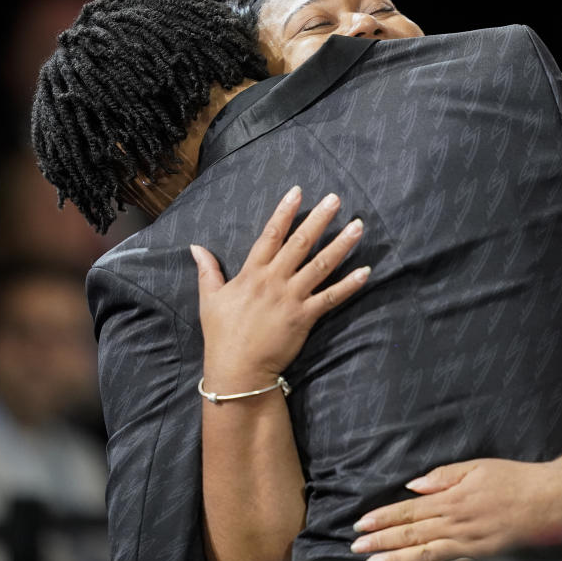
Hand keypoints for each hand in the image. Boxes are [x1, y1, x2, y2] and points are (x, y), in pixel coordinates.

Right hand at [191, 185, 368, 388]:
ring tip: (358, 227)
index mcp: (252, 273)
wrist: (238, 369)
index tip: (298, 191)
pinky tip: (366, 271)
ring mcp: (291, 298)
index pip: (270, 235)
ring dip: (341, 245)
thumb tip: (195, 246)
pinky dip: (350, 285)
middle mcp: (274, 281)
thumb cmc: (222, 335)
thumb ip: (208, 270)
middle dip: (319, 219)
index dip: (284, 212)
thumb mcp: (209, 299)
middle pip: (300, 243)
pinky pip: (331, 298)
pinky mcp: (304, 317)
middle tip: (336, 199)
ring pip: (321, 265)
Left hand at [351, 459, 561, 560]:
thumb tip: (415, 486)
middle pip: (411, 534)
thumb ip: (444, 476)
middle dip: (381, 541)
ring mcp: (468, 543)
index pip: (409, 510)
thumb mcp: (477, 466)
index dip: (383, 518)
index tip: (361, 524)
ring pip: (424, 554)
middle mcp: (457, 523)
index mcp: (453, 499)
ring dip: (395, 559)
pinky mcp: (480, 555)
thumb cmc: (514, 478)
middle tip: (356, 547)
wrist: (549, 501)